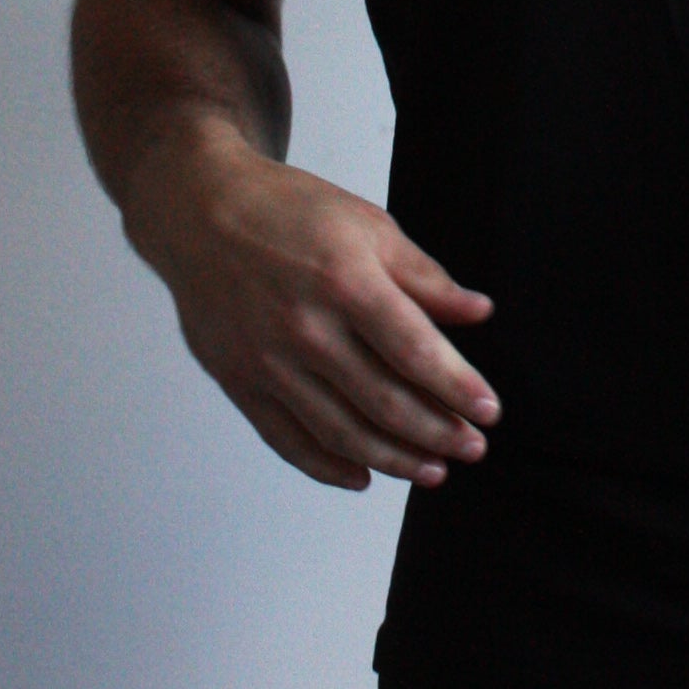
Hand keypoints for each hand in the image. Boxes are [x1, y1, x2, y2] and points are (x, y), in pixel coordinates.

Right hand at [134, 125, 498, 491]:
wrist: (198, 212)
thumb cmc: (286, 211)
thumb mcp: (367, 225)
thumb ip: (424, 276)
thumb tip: (477, 312)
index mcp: (345, 282)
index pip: (415, 353)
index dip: (458, 388)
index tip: (489, 411)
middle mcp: (305, 329)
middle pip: (383, 401)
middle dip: (437, 433)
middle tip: (472, 448)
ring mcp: (268, 362)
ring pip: (340, 432)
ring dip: (393, 459)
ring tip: (433, 471)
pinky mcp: (238, 382)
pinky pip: (287, 440)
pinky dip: (327, 467)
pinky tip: (362, 477)